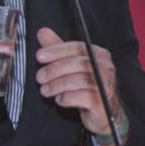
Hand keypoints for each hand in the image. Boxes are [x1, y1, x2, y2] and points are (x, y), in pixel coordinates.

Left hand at [36, 27, 124, 142]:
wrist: (103, 113)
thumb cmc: (86, 87)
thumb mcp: (71, 65)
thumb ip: (58, 49)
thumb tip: (42, 32)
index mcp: (99, 54)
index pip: (77, 47)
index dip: (57, 51)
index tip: (39, 56)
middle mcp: (106, 67)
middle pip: (77, 64)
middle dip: (54, 69)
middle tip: (39, 77)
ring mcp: (105, 85)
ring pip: (78, 80)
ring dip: (57, 85)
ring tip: (45, 90)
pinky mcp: (102, 102)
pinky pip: (81, 97)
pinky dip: (66, 98)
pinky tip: (59, 99)